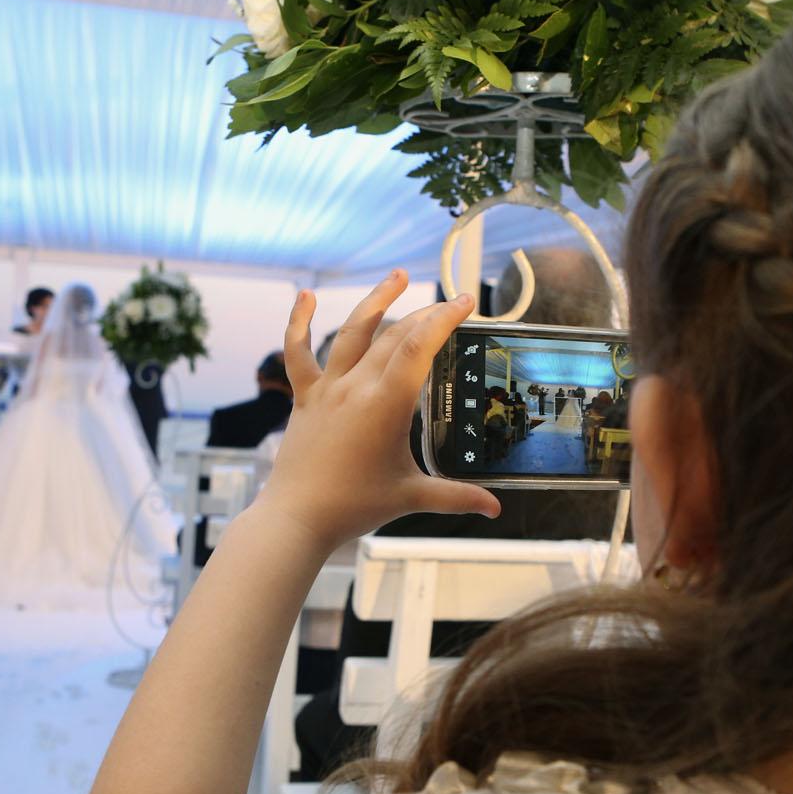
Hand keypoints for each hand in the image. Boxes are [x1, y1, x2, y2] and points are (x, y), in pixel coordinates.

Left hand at [252, 271, 499, 551]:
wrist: (296, 518)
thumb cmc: (353, 507)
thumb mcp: (411, 497)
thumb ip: (456, 498)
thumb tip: (495, 507)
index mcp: (385, 405)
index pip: (418, 348)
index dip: (443, 319)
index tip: (465, 301)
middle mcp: (356, 387)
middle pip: (394, 336)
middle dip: (425, 315)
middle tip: (450, 305)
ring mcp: (328, 389)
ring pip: (353, 332)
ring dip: (377, 301)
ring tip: (398, 275)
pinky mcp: (305, 398)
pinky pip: (299, 353)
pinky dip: (299, 323)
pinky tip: (304, 295)